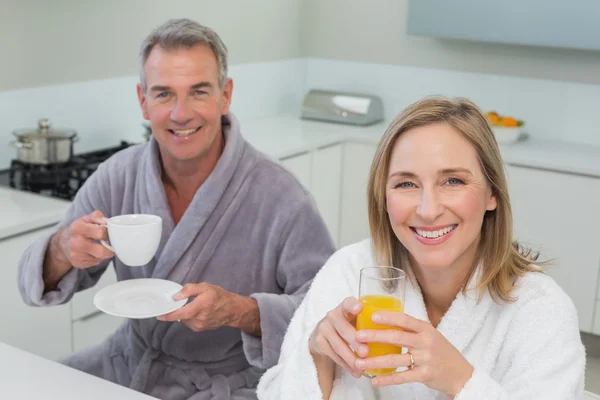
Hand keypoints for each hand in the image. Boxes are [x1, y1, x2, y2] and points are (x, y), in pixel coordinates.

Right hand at [57, 210, 113, 268]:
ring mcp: (76, 255)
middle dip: (109, 249)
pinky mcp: (77, 263)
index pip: (101, 232)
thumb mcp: (86, 219)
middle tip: (110, 244)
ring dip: (103, 254)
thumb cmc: (77, 230)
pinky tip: (92, 252)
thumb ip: (98, 217)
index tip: (109, 233)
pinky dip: (97, 258)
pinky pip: (95, 263)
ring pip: (100, 258)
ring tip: (99, 247)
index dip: (108, 233)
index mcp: (78, 228)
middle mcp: (75, 243)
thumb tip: (107, 222)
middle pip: (102, 251)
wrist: (62, 242)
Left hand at [157, 283, 254, 331]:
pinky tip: (196, 311)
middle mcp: (198, 318)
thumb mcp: (205, 287)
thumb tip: (176, 296)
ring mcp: (199, 326)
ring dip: (184, 313)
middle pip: (180, 316)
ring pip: (184, 320)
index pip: (180, 313)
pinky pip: (189, 322)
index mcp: (200, 306)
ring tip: (193, 305)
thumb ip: (189, 289)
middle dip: (178, 310)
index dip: (168, 315)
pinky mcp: (200, 329)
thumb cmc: (219, 296)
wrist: (232, 310)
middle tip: (181, 302)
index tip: (158, 314)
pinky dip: (189, 317)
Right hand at [308, 297, 369, 378]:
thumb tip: (396, 333)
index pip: (347, 303)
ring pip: (338, 345)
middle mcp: (332, 316)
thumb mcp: (354, 319)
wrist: (323, 334)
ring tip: (362, 367)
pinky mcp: (319, 342)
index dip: (352, 305)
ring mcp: (324, 329)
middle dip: (355, 341)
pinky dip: (346, 365)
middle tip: (366, 351)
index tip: (359, 308)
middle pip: (343, 328)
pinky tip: (356, 371)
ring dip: (351, 358)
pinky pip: (334, 356)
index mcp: (344, 308)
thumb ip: (368, 322)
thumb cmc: (347, 325)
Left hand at [355, 312, 473, 395]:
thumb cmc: (442, 352)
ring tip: (359, 362)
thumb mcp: (431, 335)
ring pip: (395, 359)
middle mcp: (425, 341)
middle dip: (375, 336)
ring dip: (375, 361)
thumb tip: (386, 321)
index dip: (388, 317)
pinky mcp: (425, 375)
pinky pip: (402, 377)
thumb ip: (412, 330)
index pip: (404, 319)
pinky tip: (375, 380)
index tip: (372, 316)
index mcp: (426, 328)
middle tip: (358, 336)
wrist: (461, 374)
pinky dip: (387, 379)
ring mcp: (426, 359)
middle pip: (396, 337)